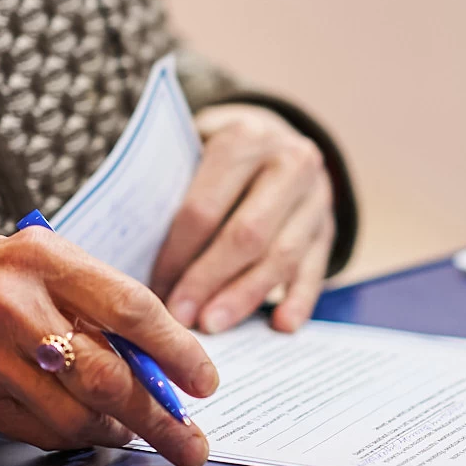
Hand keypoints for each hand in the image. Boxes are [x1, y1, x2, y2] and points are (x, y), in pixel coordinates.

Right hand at [0, 226, 218, 465]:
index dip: (176, 351)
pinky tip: (91, 429)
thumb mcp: (47, 259)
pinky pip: (41, 432)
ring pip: (76, 417)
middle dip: (159, 419)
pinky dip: (75, 437)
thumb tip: (164, 365)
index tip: (205, 383)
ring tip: (136, 431)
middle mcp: (16, 308)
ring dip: (118, 433)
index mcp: (46, 259)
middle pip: (107, 378)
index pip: (130, 309)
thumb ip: (101, 302)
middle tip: (191, 444)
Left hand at [152, 106, 333, 335]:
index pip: (204, 208)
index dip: (177, 255)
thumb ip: (172, 193)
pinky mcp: (328, 228)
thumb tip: (136, 262)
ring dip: (245, 297)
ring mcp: (316, 197)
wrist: (274, 138)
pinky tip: (281, 326)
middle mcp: (289, 162)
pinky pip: (315, 270)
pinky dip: (299, 301)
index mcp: (245, 138)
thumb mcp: (194, 152)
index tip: (153, 290)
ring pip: (282, 257)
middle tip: (182, 319)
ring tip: (214, 326)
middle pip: (246, 235)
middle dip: (210, 281)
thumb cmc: (216, 156)